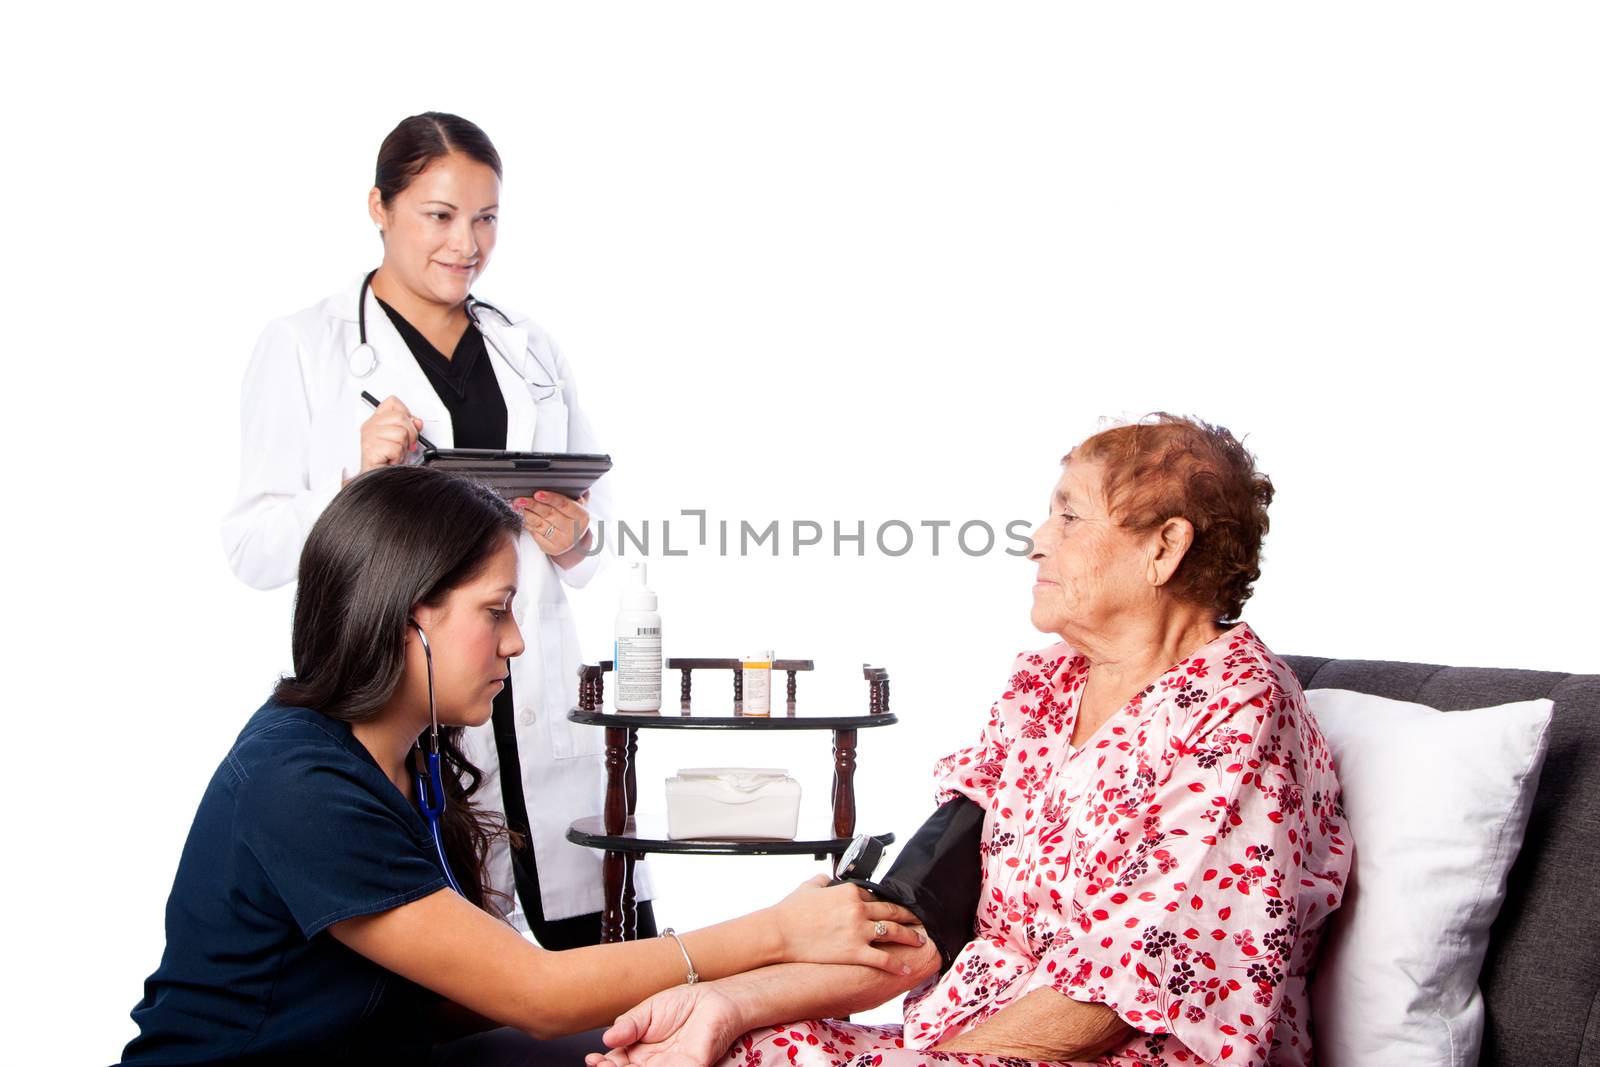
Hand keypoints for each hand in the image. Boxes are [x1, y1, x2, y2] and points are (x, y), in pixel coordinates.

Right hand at [359, 395, 423, 472]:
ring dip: (402, 447)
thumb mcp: (401, 440)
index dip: (406, 413)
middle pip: (401, 417)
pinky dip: (397, 456)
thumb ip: (409, 427)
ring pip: (401, 433)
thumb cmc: (387, 462)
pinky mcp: (371, 448)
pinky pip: (396, 447)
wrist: (377, 480)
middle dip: (410, 433)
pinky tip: (390, 460)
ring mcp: (369, 437)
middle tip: (404, 445)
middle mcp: (370, 426)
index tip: (408, 425)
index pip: (392, 402)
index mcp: (375, 421)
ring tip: (394, 454)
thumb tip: (417, 422)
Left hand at [513, 490, 591, 561]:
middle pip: (550, 514)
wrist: (575, 542)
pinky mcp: (551, 548)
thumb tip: (569, 480)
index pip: (565, 505)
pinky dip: (528, 524)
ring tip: (519, 506)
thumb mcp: (578, 506)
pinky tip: (525, 517)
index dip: (550, 498)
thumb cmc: (573, 519)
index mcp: (582, 517)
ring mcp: (562, 541)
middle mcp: (573, 530)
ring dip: (527, 514)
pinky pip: (535, 534)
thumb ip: (574, 494)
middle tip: (520, 499)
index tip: (537, 493)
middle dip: (532, 505)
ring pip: (540, 524)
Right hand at [585, 982, 745, 1066]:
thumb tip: (607, 1038)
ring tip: (611, 1066)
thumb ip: (628, 1024)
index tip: (593, 1059)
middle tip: (601, 1064)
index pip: (616, 1064)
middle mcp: (652, 1064)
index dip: (603, 1064)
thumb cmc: (684, 1003)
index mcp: (639, 1050)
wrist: (714, 999)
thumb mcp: (647, 1011)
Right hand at [772, 875, 923, 972]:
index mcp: (849, 891)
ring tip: (920, 941)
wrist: (779, 932)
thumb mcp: (808, 887)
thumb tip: (824, 878)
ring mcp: (858, 931)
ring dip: (910, 937)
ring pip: (893, 933)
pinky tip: (906, 968)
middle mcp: (858, 909)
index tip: (898, 909)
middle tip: (920, 921)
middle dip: (909, 917)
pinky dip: (896, 964)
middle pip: (892, 912)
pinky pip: (882, 958)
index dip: (889, 904)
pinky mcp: (854, 952)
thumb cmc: (790, 911)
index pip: (876, 896)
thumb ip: (821, 880)